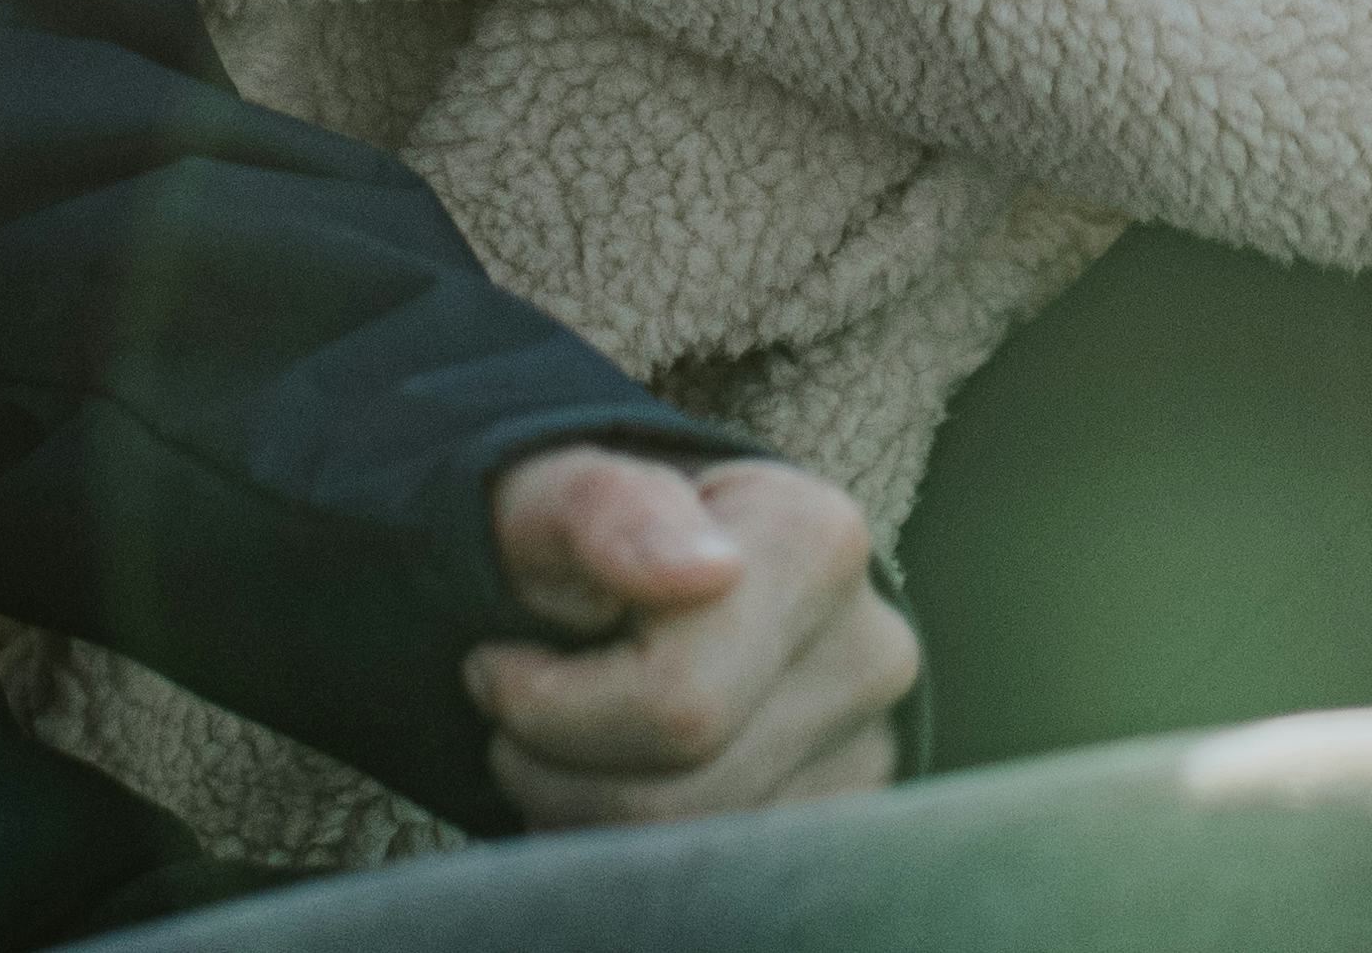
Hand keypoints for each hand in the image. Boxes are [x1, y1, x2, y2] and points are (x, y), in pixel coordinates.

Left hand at [473, 447, 919, 828]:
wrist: (645, 570)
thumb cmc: (586, 538)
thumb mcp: (555, 495)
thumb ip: (608, 509)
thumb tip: (704, 569)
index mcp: (814, 542)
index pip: (676, 704)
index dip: (549, 708)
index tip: (499, 660)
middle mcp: (869, 647)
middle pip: (681, 796)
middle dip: (556, 770)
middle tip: (513, 710)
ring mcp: (873, 742)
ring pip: (695, 852)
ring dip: (582, 814)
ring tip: (556, 743)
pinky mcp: (848, 812)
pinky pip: (721, 876)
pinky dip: (636, 843)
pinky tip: (613, 773)